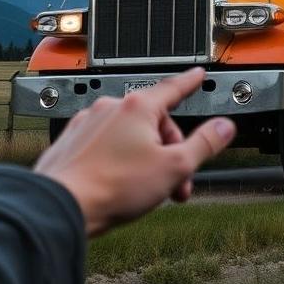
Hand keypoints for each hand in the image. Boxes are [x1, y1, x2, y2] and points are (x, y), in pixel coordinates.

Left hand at [34, 68, 235, 236]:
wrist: (59, 208)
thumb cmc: (112, 187)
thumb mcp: (174, 168)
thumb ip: (204, 144)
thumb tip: (224, 127)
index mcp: (138, 107)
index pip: (173, 87)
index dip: (190, 82)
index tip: (197, 75)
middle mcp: (111, 108)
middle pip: (153, 121)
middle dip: (169, 150)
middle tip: (176, 182)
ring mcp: (87, 124)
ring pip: (128, 135)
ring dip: (144, 158)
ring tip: (144, 189)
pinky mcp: (70, 143)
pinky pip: (104, 145)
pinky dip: (117, 160)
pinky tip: (117, 185)